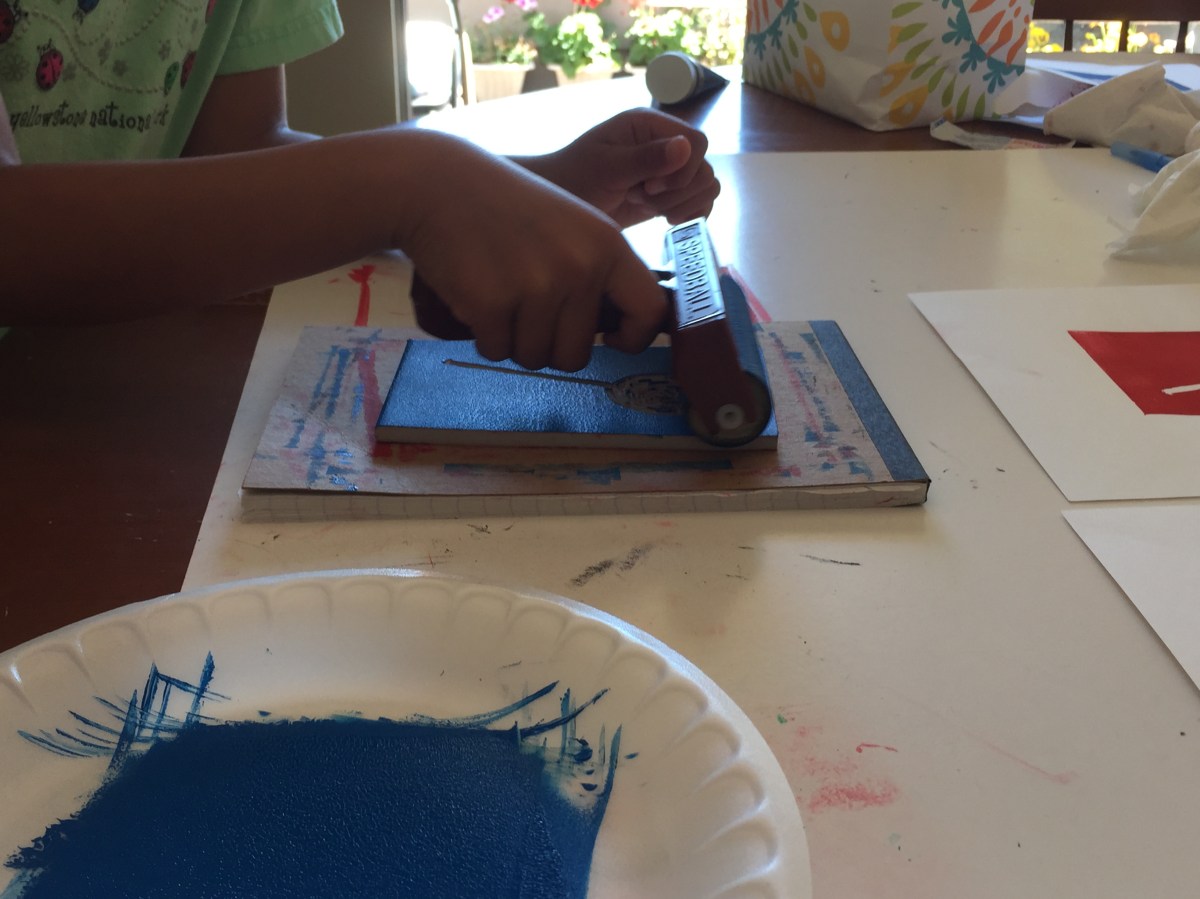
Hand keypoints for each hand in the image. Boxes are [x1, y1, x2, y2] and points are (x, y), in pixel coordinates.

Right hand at [394, 132, 666, 372]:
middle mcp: (579, 267)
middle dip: (550, 346)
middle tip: (528, 314)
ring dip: (515, 341)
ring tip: (500, 297)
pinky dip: (485, 336)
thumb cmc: (507, 208)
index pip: (650, 311)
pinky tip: (476, 298)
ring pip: (535, 357)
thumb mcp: (573, 225)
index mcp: (607, 244)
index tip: (610, 340)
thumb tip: (618, 333)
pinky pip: (497, 351)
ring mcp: (535, 286)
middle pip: (577, 353)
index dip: (634, 338)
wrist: (437, 184)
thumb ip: (599, 273)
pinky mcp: (490, 303)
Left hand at [522, 109, 719, 226]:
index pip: (696, 141)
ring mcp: (668, 171)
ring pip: (706, 186)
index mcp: (649, 125)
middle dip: (679, 191)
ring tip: (647, 207)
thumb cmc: (574, 179)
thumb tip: (685, 146)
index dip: (684, 169)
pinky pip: (699, 202)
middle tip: (642, 199)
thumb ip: (646, 159)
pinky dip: (690, 213)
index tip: (652, 188)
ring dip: (682, 204)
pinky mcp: (668, 195)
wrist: (560, 206)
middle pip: (704, 167)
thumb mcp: (606, 168)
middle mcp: (664, 144)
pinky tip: (665, 220)